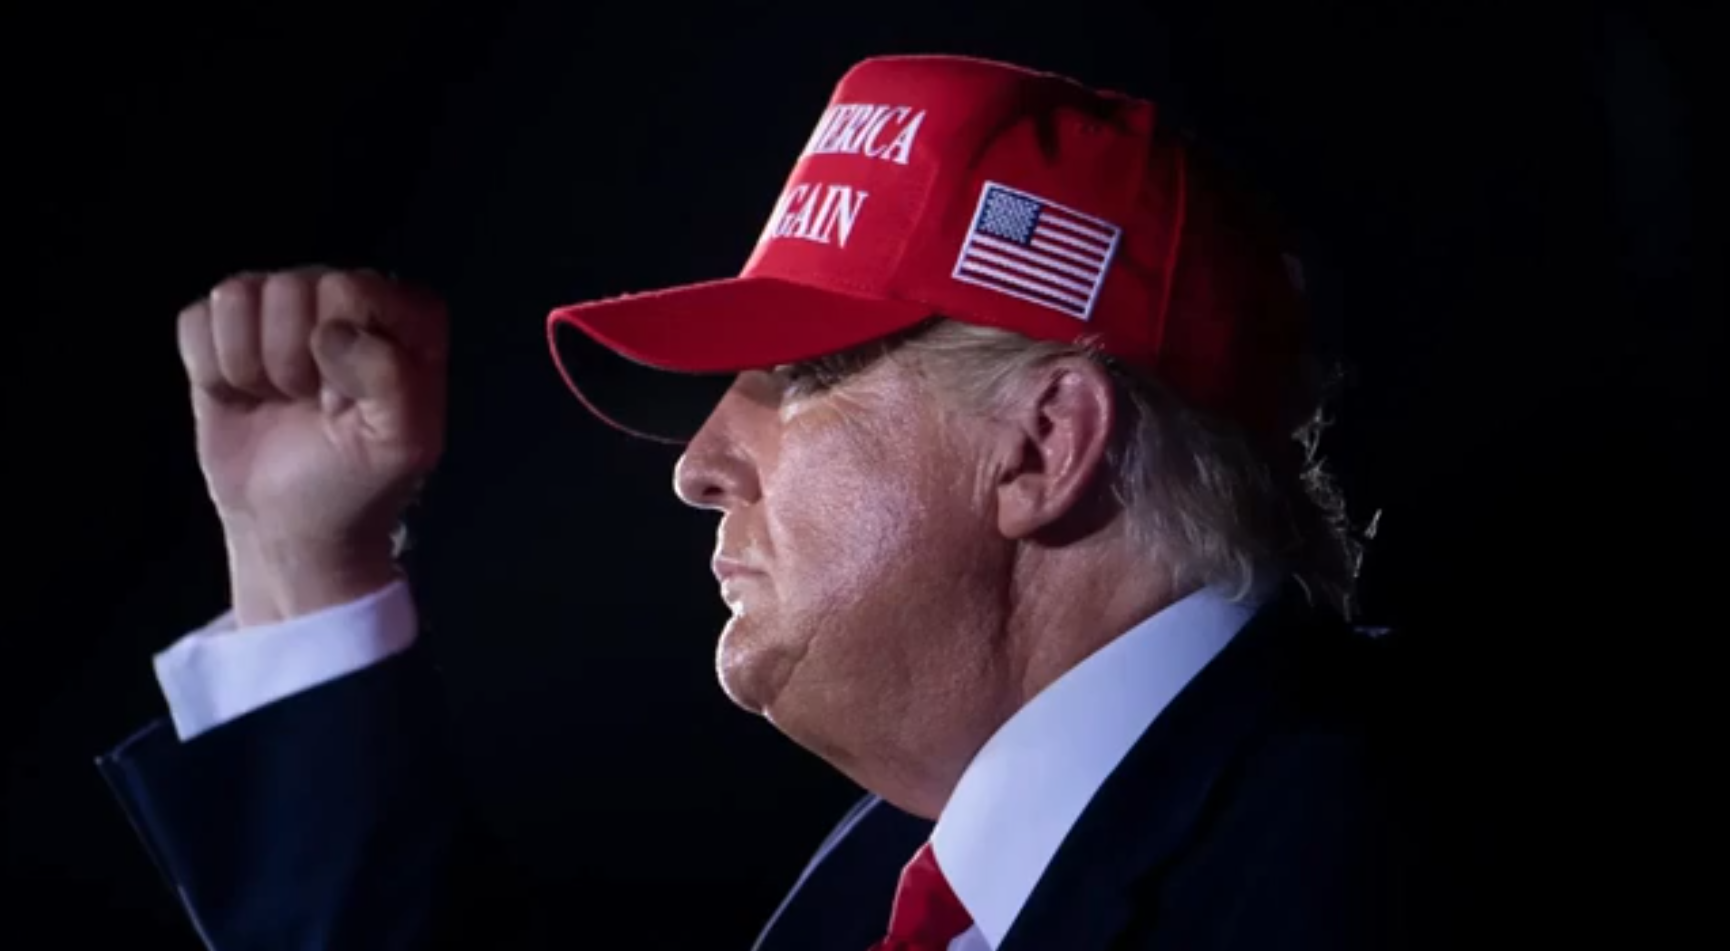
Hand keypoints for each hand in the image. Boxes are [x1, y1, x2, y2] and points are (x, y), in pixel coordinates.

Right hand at [178, 269, 447, 625]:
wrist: (292, 526)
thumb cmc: (356, 482)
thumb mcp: (403, 443)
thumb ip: (392, 379)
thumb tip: (332, 333)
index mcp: (404, 317)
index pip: (352, 288)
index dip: (342, 350)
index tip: (350, 400)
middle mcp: (344, 300)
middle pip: (290, 288)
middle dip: (292, 361)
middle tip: (313, 405)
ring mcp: (282, 310)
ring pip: (238, 295)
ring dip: (250, 366)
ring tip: (280, 400)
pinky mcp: (227, 331)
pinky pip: (196, 319)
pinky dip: (211, 370)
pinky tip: (244, 397)